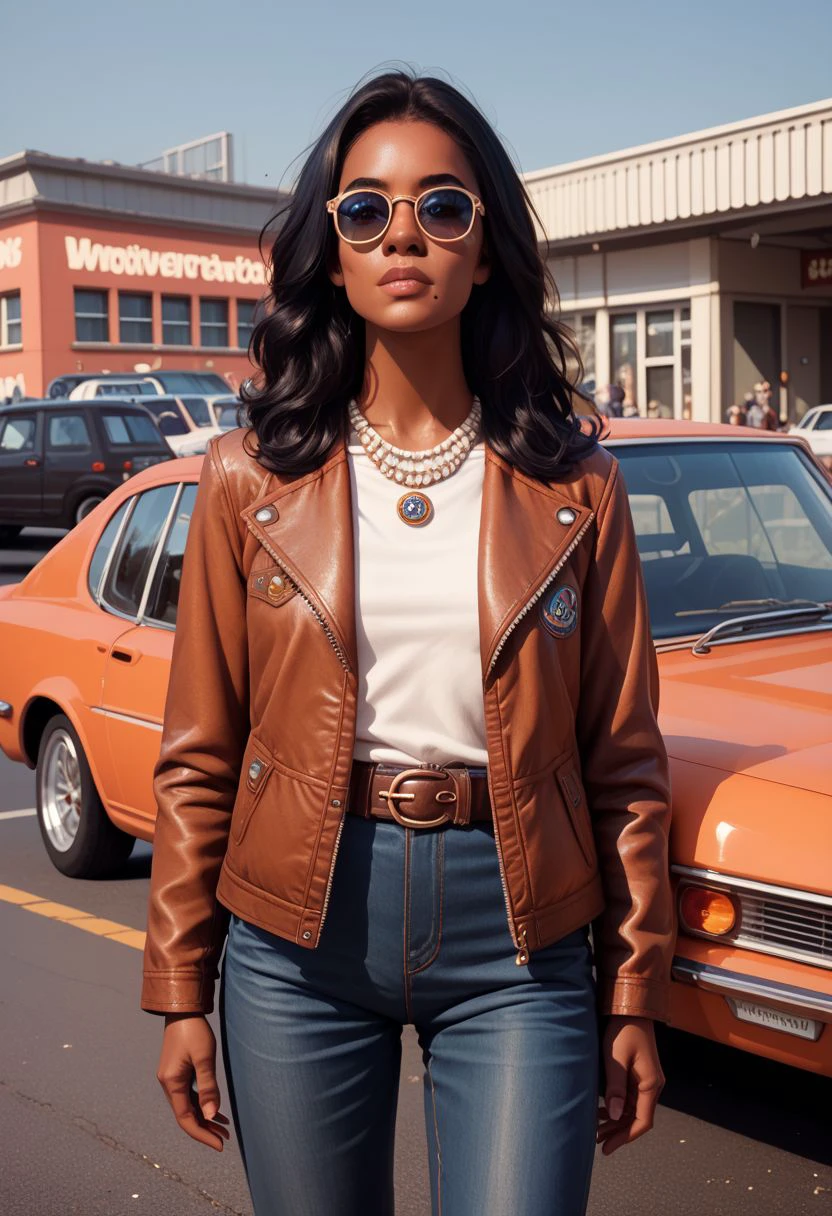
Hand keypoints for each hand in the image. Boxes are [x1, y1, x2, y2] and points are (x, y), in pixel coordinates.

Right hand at [156, 1013, 230, 1151]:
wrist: (182, 1008)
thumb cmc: (194, 1030)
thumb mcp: (204, 1058)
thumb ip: (208, 1087)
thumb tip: (210, 1115)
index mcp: (172, 1083)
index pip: (186, 1119)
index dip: (202, 1134)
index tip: (220, 1145)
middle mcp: (168, 1084)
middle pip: (186, 1115)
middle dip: (206, 1129)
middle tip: (226, 1138)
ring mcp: (172, 1078)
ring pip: (188, 1107)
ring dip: (205, 1118)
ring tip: (225, 1127)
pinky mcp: (177, 1072)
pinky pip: (189, 1096)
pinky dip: (201, 1104)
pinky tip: (216, 1110)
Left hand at [596, 1015, 664, 1154]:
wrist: (631, 1009)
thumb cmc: (623, 1030)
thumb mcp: (616, 1058)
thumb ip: (615, 1087)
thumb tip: (615, 1115)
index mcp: (651, 1084)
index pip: (642, 1121)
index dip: (625, 1137)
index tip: (607, 1147)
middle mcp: (652, 1085)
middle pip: (637, 1118)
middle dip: (618, 1132)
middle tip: (597, 1141)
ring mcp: (645, 1080)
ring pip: (632, 1110)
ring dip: (616, 1121)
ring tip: (596, 1130)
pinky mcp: (638, 1074)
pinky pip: (629, 1098)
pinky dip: (617, 1108)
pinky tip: (602, 1110)